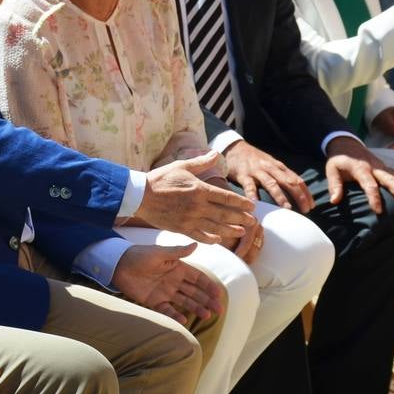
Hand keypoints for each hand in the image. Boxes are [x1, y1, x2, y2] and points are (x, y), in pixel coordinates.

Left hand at [110, 243, 225, 323]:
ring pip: (184, 301)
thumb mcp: (159, 253)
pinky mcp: (154, 300)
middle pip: (194, 292)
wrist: (118, 265)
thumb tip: (196, 244)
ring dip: (196, 308)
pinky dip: (175, 315)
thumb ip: (177, 252)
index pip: (197, 278)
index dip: (208, 286)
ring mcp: (165, 292)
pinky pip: (167, 310)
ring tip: (207, 316)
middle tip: (219, 310)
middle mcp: (173, 281)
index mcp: (177, 268)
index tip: (219, 294)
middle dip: (207, 300)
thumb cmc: (139, 255)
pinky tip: (184, 320)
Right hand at [136, 152, 255, 243]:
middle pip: (225, 214)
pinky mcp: (180, 228)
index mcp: (200, 190)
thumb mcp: (182, 166)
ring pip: (216, 227)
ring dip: (231, 230)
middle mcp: (198, 206)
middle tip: (254, 222)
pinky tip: (218, 240)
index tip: (251, 206)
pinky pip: (199, 236)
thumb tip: (216, 153)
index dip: (241, 203)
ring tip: (242, 232)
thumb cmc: (160, 178)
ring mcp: (190, 219)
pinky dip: (210, 239)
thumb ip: (201, 162)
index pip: (227, 197)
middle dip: (241, 218)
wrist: (140, 195)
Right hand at [222, 139, 313, 211]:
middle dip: (299, 196)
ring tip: (287, 208)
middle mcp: (270, 168)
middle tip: (305, 210)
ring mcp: (257, 171)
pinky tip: (255, 204)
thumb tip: (296, 192)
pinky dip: (252, 195)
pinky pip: (249, 186)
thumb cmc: (254, 160)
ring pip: (271, 184)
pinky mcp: (243, 174)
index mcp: (279, 167)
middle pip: (289, 182)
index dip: (306, 193)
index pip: (297, 180)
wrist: (234, 148)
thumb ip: (281, 176)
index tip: (311, 206)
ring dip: (280, 196)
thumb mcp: (271, 165)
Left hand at [324, 135, 393, 212]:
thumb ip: (334, 185)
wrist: (345, 143)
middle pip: (388, 178)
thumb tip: (335, 201)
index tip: (378, 211)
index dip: (374, 197)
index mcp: (360, 168)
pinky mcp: (386, 167)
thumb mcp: (331, 170)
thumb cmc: (338, 159)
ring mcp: (382, 166)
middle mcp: (374, 167)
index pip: (369, 184)